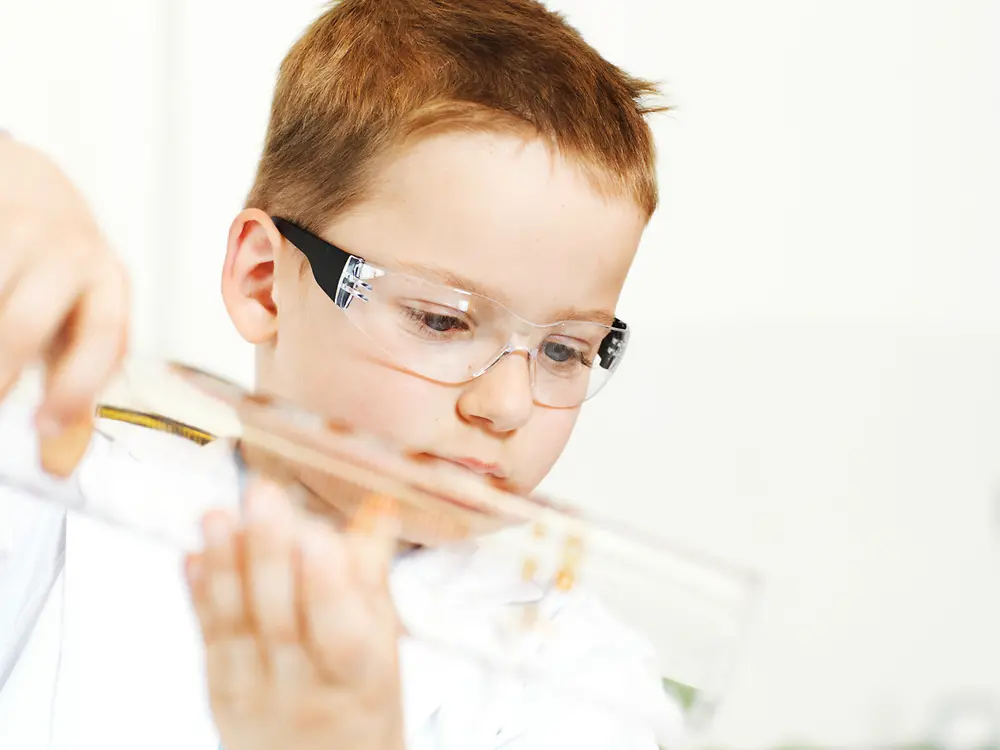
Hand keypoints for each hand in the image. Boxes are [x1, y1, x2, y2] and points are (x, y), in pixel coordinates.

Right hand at [0, 134, 128, 472]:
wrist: (28, 182)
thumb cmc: (59, 272)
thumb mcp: (83, 318)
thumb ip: (75, 382)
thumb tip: (59, 464)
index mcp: (108, 282)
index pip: (103, 339)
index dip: (74, 390)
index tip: (43, 427)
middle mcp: (68, 250)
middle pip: (24, 324)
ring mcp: (15, 226)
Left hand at [186, 479, 405, 749]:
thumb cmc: (359, 697)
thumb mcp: (382, 644)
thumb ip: (371, 574)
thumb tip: (379, 505)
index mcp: (359, 676)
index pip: (341, 632)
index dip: (328, 586)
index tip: (318, 535)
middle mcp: (304, 688)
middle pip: (281, 622)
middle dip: (270, 556)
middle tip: (263, 496)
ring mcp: (256, 693)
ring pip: (237, 629)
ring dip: (225, 568)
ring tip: (216, 514)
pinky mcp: (220, 693)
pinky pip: (209, 643)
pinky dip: (199, 597)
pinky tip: (193, 555)